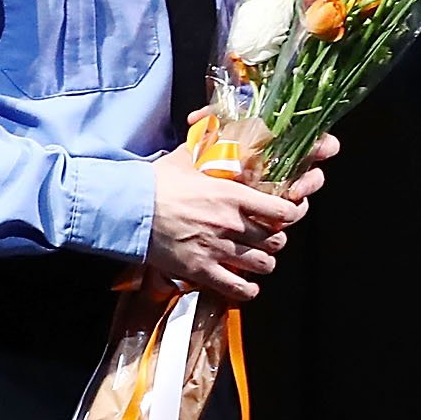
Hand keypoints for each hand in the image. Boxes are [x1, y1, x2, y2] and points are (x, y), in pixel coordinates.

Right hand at [143, 133, 336, 305]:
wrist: (129, 209)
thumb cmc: (156, 183)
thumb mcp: (186, 158)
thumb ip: (206, 148)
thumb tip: (212, 129)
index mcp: (232, 195)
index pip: (282, 211)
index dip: (290, 215)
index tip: (287, 215)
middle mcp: (231, 224)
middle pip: (276, 241)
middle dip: (276, 241)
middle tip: (268, 238)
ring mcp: (217, 249)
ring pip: (262, 265)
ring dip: (264, 264)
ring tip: (258, 260)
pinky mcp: (201, 270)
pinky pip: (236, 289)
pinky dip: (246, 290)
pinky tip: (246, 287)